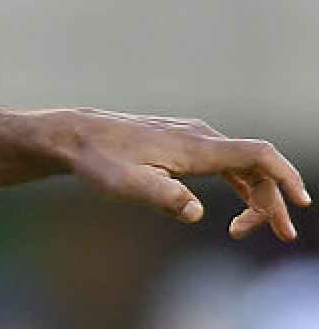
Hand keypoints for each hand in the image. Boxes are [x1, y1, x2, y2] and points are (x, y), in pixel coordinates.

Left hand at [49, 108, 309, 240]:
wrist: (75, 136)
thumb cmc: (99, 160)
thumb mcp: (126, 185)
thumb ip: (163, 197)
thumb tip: (195, 212)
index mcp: (196, 146)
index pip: (258, 154)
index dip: (285, 176)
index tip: (301, 201)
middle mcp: (201, 136)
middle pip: (256, 165)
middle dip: (272, 200)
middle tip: (280, 234)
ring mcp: (192, 137)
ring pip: (241, 165)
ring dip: (258, 196)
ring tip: (264, 228)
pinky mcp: (182, 142)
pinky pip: (225, 163)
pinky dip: (240, 185)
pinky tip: (242, 208)